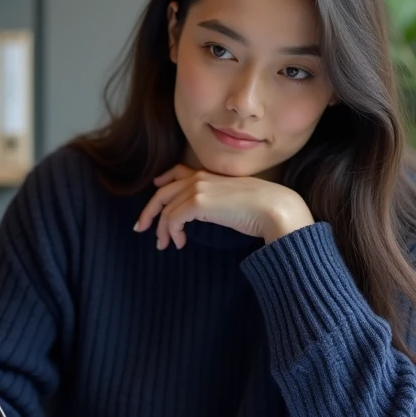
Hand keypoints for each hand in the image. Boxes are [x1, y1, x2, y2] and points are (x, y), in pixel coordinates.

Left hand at [133, 165, 313, 249]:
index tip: (155, 189)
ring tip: (164, 244)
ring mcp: (197, 189)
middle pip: (163, 192)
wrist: (274, 208)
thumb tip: (205, 213)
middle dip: (149, 210)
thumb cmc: (261, 208)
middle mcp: (199, 177)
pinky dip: (171, 232)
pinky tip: (179, 243)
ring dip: (162, 229)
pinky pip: (172, 218)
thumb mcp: (234, 199)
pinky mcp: (197, 203)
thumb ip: (217, 200)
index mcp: (209, 174)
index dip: (162, 181)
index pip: (178, 172)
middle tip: (141, 227)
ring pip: (166, 209)